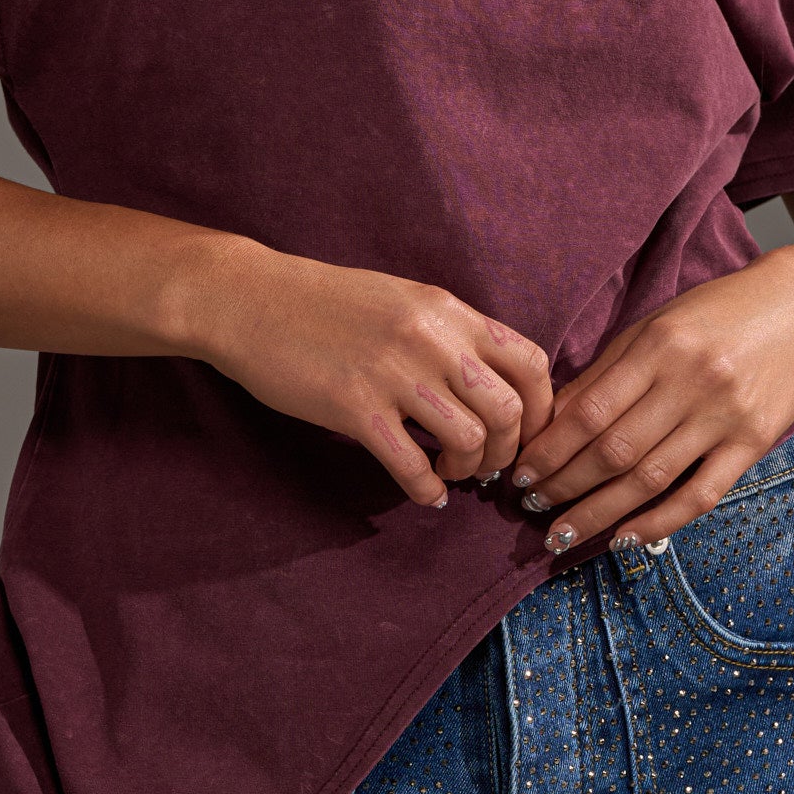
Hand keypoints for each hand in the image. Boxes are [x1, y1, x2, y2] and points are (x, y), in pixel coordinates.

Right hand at [191, 241, 554, 510]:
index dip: (542, 409)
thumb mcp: (404, 301)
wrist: (251, 299)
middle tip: (484, 464)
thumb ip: (450, 334)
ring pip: (468, 440)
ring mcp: (393, 373)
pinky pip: (411, 465)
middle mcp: (431, 338)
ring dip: (466, 469)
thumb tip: (491, 383)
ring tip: (447, 472)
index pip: (531, 362)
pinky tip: (424, 495)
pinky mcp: (354, 407)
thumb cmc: (326, 304)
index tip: (526, 433)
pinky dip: (426, 491)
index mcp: (448, 310)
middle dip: (506, 450)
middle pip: (508, 410)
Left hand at [507, 253, 793, 555]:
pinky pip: (701, 493)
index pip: (590, 412)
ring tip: (563, 534)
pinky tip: (626, 538)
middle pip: (616, 450)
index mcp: (659, 346)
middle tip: (531, 509)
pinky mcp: (754, 442)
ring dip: (600, 512)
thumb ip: (604, 372)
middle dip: (565, 486)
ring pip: (652, 478)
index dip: (550, 450)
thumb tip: (549, 423)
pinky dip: (661, 521)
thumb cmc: (716, 315)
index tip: (520, 474)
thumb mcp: (654, 327)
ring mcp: (725, 415)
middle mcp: (692, 382)